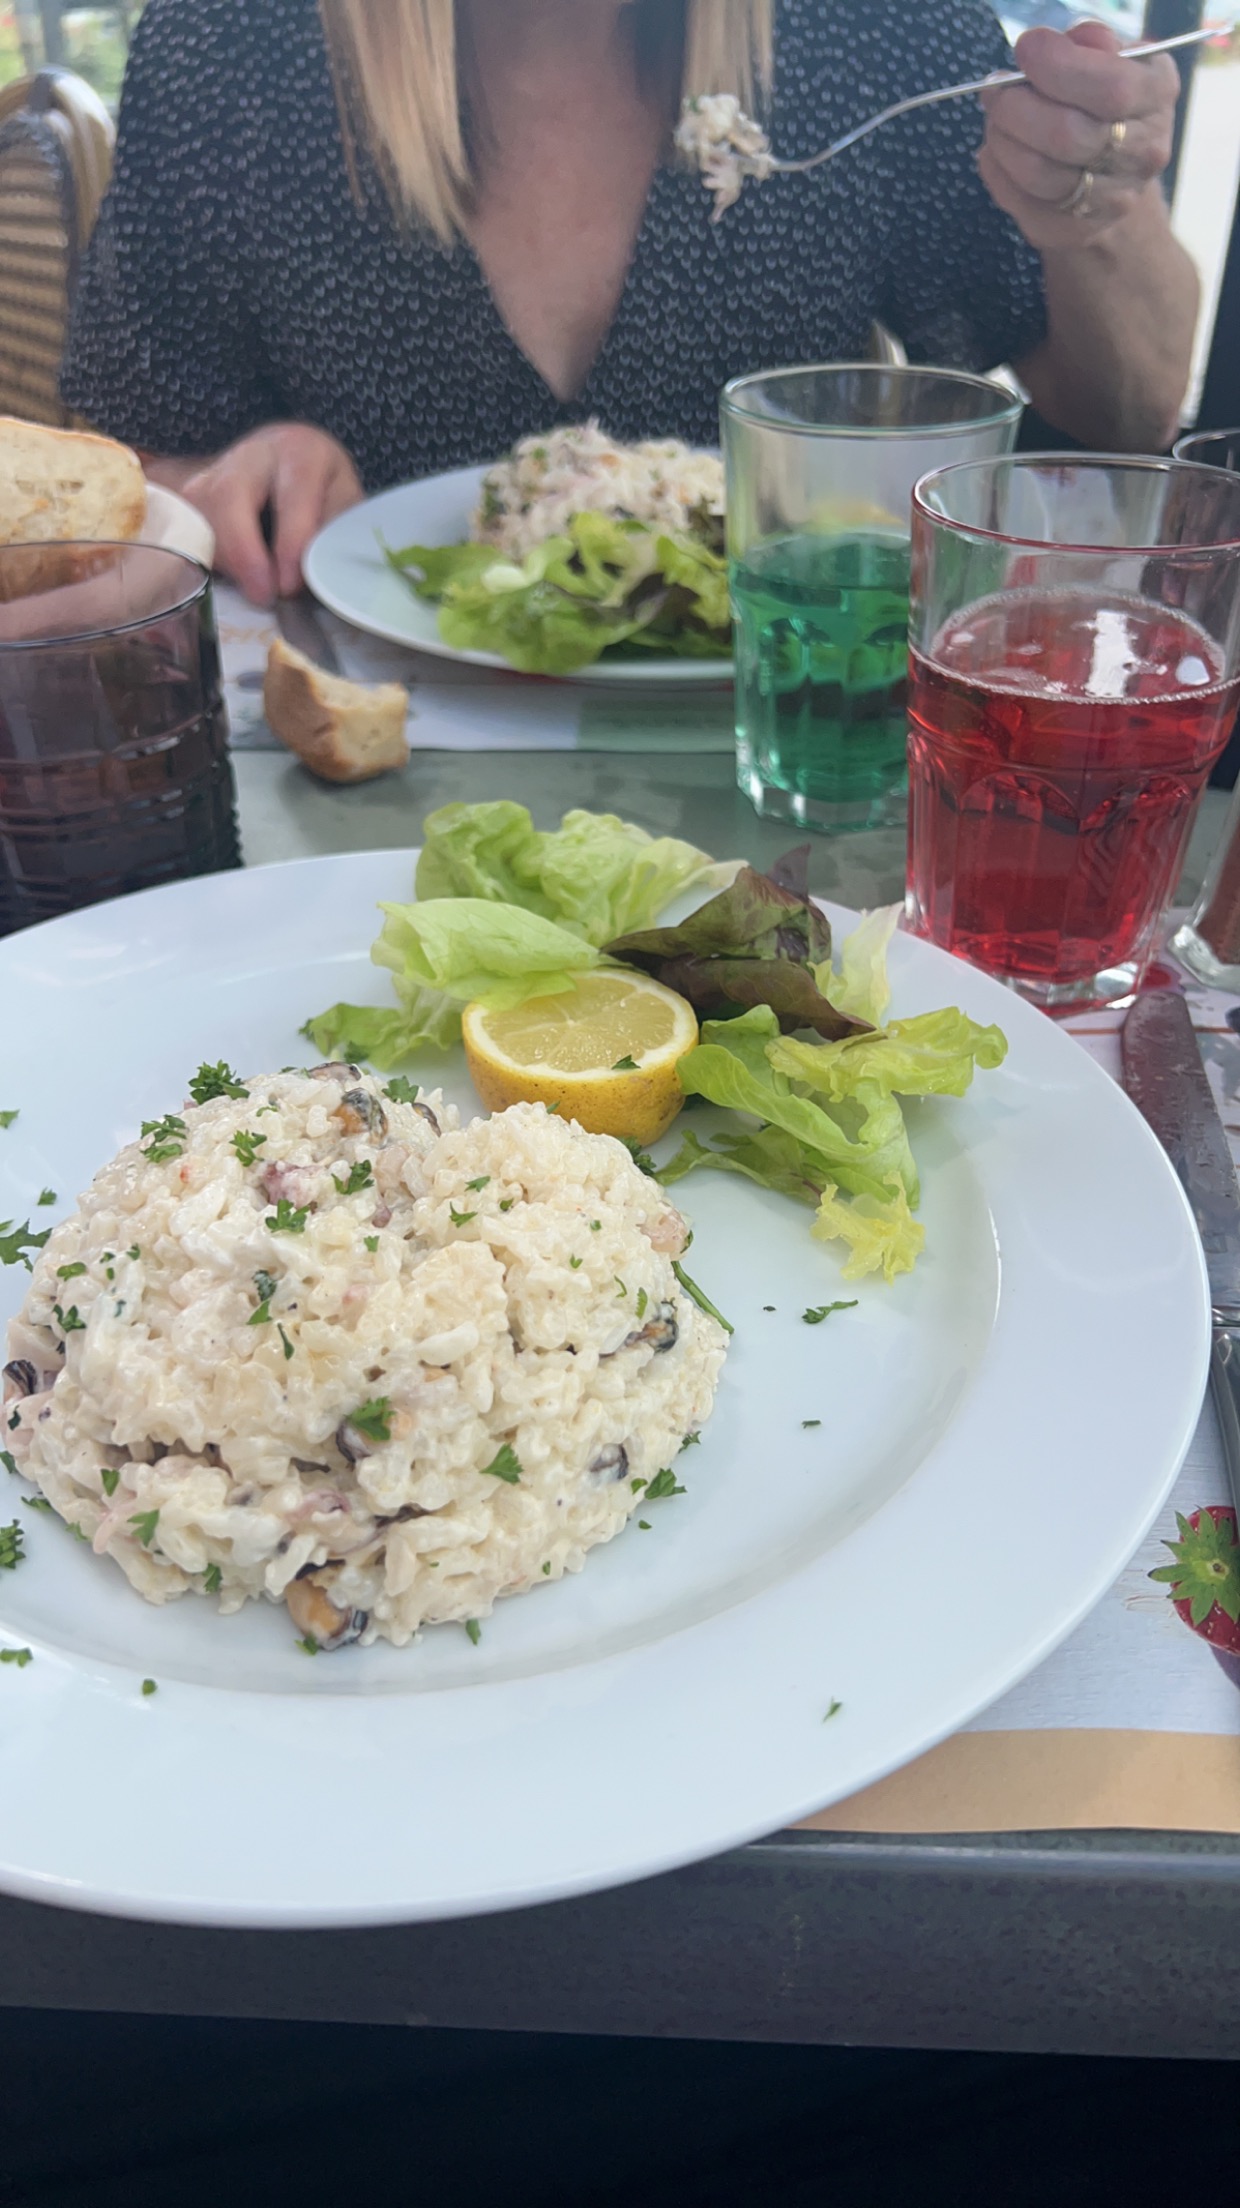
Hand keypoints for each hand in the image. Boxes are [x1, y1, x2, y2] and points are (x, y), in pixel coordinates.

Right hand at [180, 423, 362, 604]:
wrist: (286, 471)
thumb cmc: (323, 494)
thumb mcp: (344, 509)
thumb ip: (333, 537)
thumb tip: (319, 577)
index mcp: (300, 451)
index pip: (292, 494)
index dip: (289, 544)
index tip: (288, 586)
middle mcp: (254, 452)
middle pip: (229, 494)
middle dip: (242, 552)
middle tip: (261, 594)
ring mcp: (216, 469)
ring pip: (201, 512)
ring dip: (223, 559)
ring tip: (253, 585)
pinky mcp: (192, 492)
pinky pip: (187, 527)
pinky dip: (207, 558)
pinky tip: (232, 575)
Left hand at [979, 21, 1178, 253]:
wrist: (1116, 171)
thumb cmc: (1103, 99)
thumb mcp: (1109, 57)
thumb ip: (1092, 44)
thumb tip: (1072, 41)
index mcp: (1157, 96)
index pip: (1109, 88)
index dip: (1057, 66)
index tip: (1025, 49)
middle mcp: (1144, 151)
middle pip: (1066, 135)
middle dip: (1015, 108)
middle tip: (994, 92)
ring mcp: (1113, 199)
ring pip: (1039, 174)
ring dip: (1001, 142)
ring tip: (995, 122)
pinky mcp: (1078, 230)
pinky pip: (1023, 205)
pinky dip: (997, 174)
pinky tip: (997, 154)